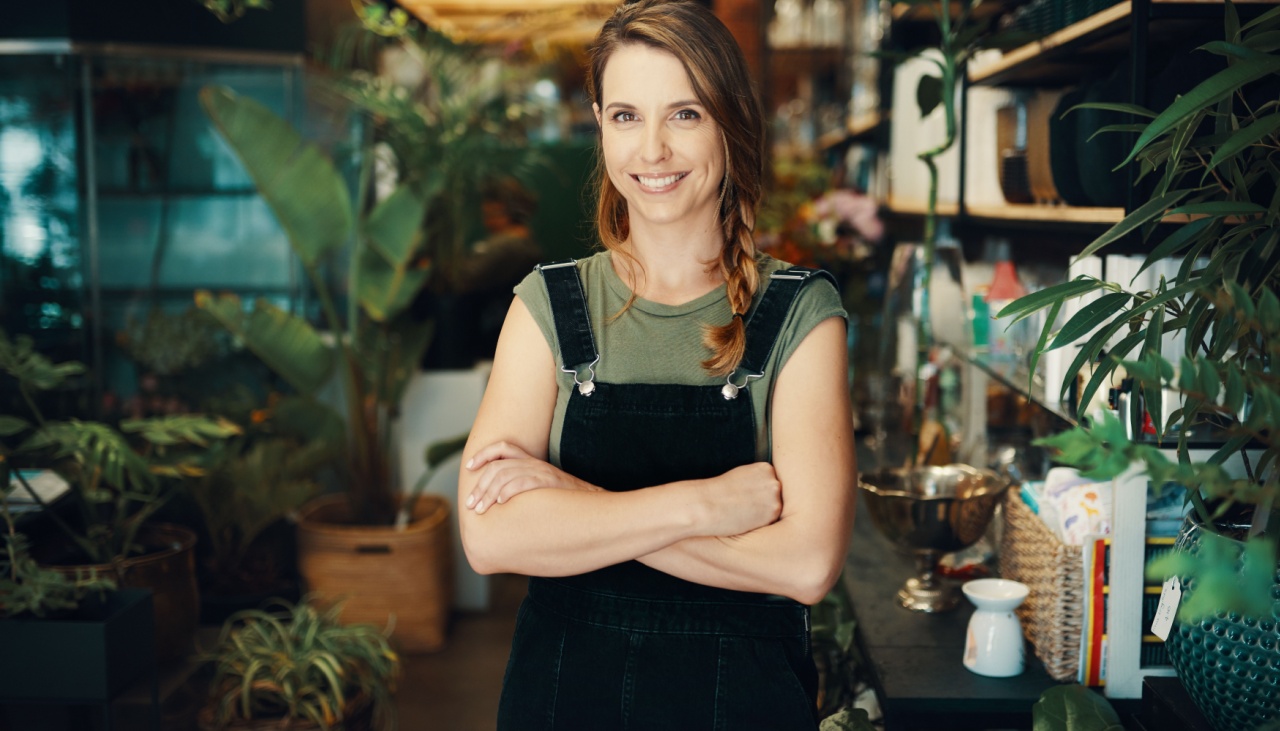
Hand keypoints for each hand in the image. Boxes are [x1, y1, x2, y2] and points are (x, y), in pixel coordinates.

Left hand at [465, 441, 596, 513]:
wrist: (594, 502)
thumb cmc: (566, 501)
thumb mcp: (542, 488)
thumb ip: (523, 488)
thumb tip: (500, 502)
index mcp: (531, 461)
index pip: (503, 448)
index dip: (483, 455)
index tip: (469, 467)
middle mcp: (534, 463)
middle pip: (498, 466)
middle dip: (480, 485)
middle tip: (471, 504)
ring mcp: (542, 472)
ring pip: (506, 475)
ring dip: (489, 492)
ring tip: (481, 509)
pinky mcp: (550, 482)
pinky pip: (524, 482)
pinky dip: (509, 491)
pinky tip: (501, 503)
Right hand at [698, 462, 782, 536]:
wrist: (707, 505)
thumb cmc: (718, 492)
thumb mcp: (740, 475)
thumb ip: (756, 480)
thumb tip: (763, 490)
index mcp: (765, 468)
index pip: (770, 483)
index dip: (758, 492)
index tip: (745, 495)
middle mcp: (774, 481)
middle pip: (775, 496)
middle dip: (763, 502)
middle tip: (744, 505)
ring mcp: (775, 498)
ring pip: (774, 509)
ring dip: (763, 513)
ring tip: (744, 513)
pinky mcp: (772, 515)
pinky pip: (771, 522)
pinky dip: (760, 523)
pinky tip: (746, 520)